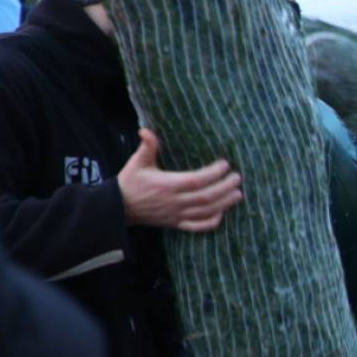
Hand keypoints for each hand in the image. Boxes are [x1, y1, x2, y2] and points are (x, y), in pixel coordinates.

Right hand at [117, 129, 242, 231]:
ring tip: (238, 193)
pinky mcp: (176, 224)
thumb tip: (145, 130)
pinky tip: (222, 213)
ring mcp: (176, 215)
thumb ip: (147, 146)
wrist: (118, 207)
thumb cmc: (130, 182)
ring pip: (206, 211)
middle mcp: (174, 202)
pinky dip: (212, 221)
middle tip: (238, 178)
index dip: (213, 173)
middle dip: (225, 187)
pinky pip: (198, 227)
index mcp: (167, 185)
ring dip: (224, 203)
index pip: (196, 180)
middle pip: (206, 197)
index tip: (225, 164)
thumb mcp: (137, 162)